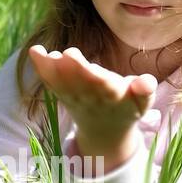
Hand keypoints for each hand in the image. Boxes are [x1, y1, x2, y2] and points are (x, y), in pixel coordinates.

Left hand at [28, 45, 156, 139]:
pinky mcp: (61, 93)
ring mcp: (73, 96)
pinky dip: (41, 68)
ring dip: (53, 68)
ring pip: (62, 82)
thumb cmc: (127, 107)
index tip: (95, 70)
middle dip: (75, 69)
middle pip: (81, 83)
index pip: (105, 86)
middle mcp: (90, 97)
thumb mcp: (142, 102)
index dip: (98, 78)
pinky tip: (35, 51)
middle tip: (69, 53)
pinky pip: (50, 81)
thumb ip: (145, 90)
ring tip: (45, 53)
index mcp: (113, 96)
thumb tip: (146, 81)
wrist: (104, 130)